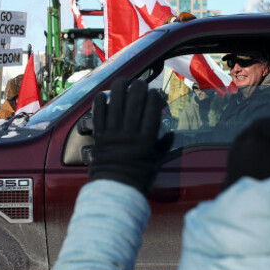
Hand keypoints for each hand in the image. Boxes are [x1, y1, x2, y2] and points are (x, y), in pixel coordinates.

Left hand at [89, 78, 173, 194]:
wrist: (115, 189)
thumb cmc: (138, 178)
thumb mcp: (156, 162)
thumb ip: (163, 146)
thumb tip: (171, 134)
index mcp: (146, 139)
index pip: (152, 109)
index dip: (155, 96)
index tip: (156, 93)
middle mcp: (129, 133)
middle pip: (134, 101)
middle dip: (139, 87)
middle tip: (141, 83)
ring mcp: (112, 133)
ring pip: (115, 102)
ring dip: (119, 88)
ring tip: (123, 80)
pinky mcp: (99, 135)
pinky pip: (98, 113)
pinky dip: (101, 102)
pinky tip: (104, 95)